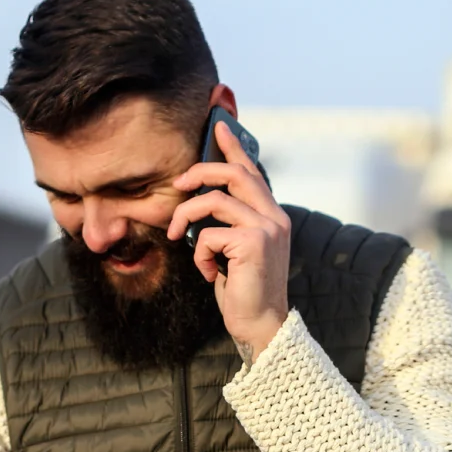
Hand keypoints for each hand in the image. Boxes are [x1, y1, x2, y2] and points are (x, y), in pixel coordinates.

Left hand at [167, 120, 289, 365]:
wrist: (260, 324)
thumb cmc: (243, 289)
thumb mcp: (235, 251)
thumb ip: (228, 225)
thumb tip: (200, 203)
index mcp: (272, 216)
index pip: (251, 172)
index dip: (233, 148)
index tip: (218, 126)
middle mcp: (274, 217)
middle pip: (233, 174)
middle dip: (199, 173)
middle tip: (177, 184)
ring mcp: (267, 228)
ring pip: (214, 201)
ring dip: (186, 218)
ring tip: (178, 236)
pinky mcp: (253, 243)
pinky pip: (208, 234)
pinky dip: (198, 254)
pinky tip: (207, 273)